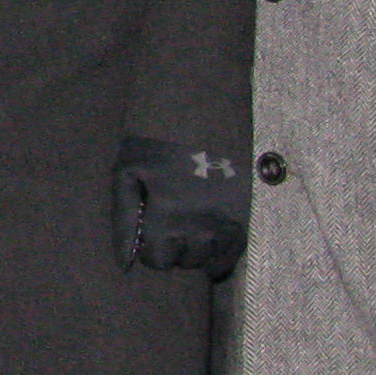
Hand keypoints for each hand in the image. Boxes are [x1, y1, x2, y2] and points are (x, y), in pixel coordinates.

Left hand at [113, 133, 247, 277]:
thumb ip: (124, 220)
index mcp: (167, 214)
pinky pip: (233, 254)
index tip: (154, 227)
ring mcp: (229, 222)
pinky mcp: (251, 217)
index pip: (158, 260)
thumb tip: (125, 263)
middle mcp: (201, 225)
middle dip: (176, 246)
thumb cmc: (159, 140)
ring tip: (193, 216)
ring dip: (199, 247)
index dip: (152, 245)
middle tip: (175, 217)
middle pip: (185, 261)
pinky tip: (212, 224)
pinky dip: (221, 247)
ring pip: (210, 259)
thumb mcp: (128, 173)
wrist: (207, 110)